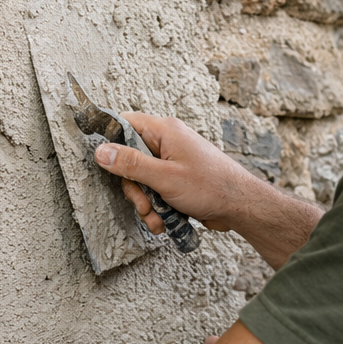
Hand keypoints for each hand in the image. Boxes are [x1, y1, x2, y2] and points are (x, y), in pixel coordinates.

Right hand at [94, 112, 261, 235]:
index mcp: (164, 131)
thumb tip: (101, 152)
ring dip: (144, 202)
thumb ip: (131, 164)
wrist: (241, 207)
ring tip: (156, 216)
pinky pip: (154, 190)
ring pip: (141, 179)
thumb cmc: (211, 186)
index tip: (101, 160)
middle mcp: (167, 142)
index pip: (124, 122)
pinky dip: (155, 207)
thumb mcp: (164, 177)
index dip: (109, 138)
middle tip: (142, 202)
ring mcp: (172, 161)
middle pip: (129, 158)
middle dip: (133, 187)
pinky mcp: (176, 179)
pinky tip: (163, 220)